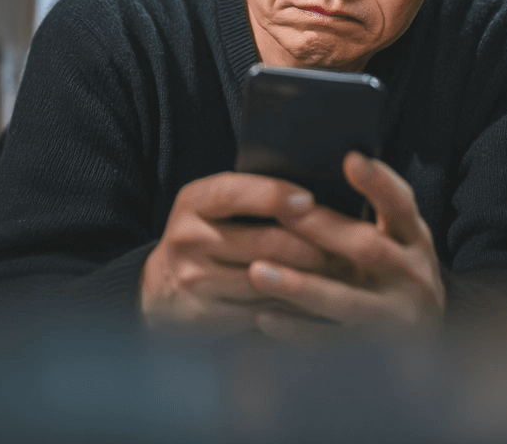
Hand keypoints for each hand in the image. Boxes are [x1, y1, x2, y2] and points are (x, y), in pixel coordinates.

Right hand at [141, 172, 332, 331]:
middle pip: (262, 241)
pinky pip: (261, 308)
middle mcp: (189, 238)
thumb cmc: (204, 236)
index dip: (274, 195)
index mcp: (193, 201)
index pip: (234, 192)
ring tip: (344, 272)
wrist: (158, 288)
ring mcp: (195, 279)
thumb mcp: (212, 206)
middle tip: (348, 247)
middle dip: (312, 245)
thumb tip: (313, 197)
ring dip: (310, 277)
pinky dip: (292, 303)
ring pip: (267, 278)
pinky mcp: (206, 313)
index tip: (310, 200)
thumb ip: (250, 197)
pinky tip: (318, 298)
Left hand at [248, 153, 445, 340]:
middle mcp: (412, 276)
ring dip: (300, 286)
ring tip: (257, 271)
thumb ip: (373, 211)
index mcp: (415, 240)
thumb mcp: (401, 238)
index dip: (379, 183)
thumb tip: (334, 163)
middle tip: (280, 212)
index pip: (401, 205)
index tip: (350, 159)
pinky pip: (330, 342)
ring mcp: (394, 317)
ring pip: (345, 301)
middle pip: (368, 250)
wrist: (430, 340)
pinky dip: (296, 330)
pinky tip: (263, 316)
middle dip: (322, 231)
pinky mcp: (374, 349)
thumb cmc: (399, 274)